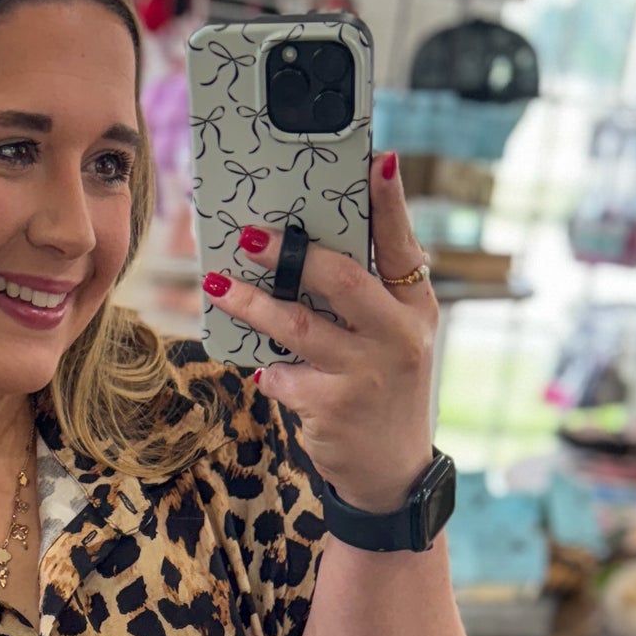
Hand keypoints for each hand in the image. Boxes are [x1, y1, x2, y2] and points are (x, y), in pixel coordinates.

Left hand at [201, 152, 437, 517]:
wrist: (392, 474)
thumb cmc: (384, 390)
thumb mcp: (395, 340)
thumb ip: (370, 298)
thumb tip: (308, 249)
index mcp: (416, 308)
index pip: (403, 245)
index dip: (390, 203)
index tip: (375, 161)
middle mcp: (398, 336)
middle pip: (343, 280)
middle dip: (293, 254)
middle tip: (250, 236)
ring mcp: (366, 374)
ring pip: (297, 327)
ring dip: (252, 304)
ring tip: (219, 285)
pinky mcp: (333, 408)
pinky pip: (282, 376)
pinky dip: (266, 370)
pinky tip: (260, 368)